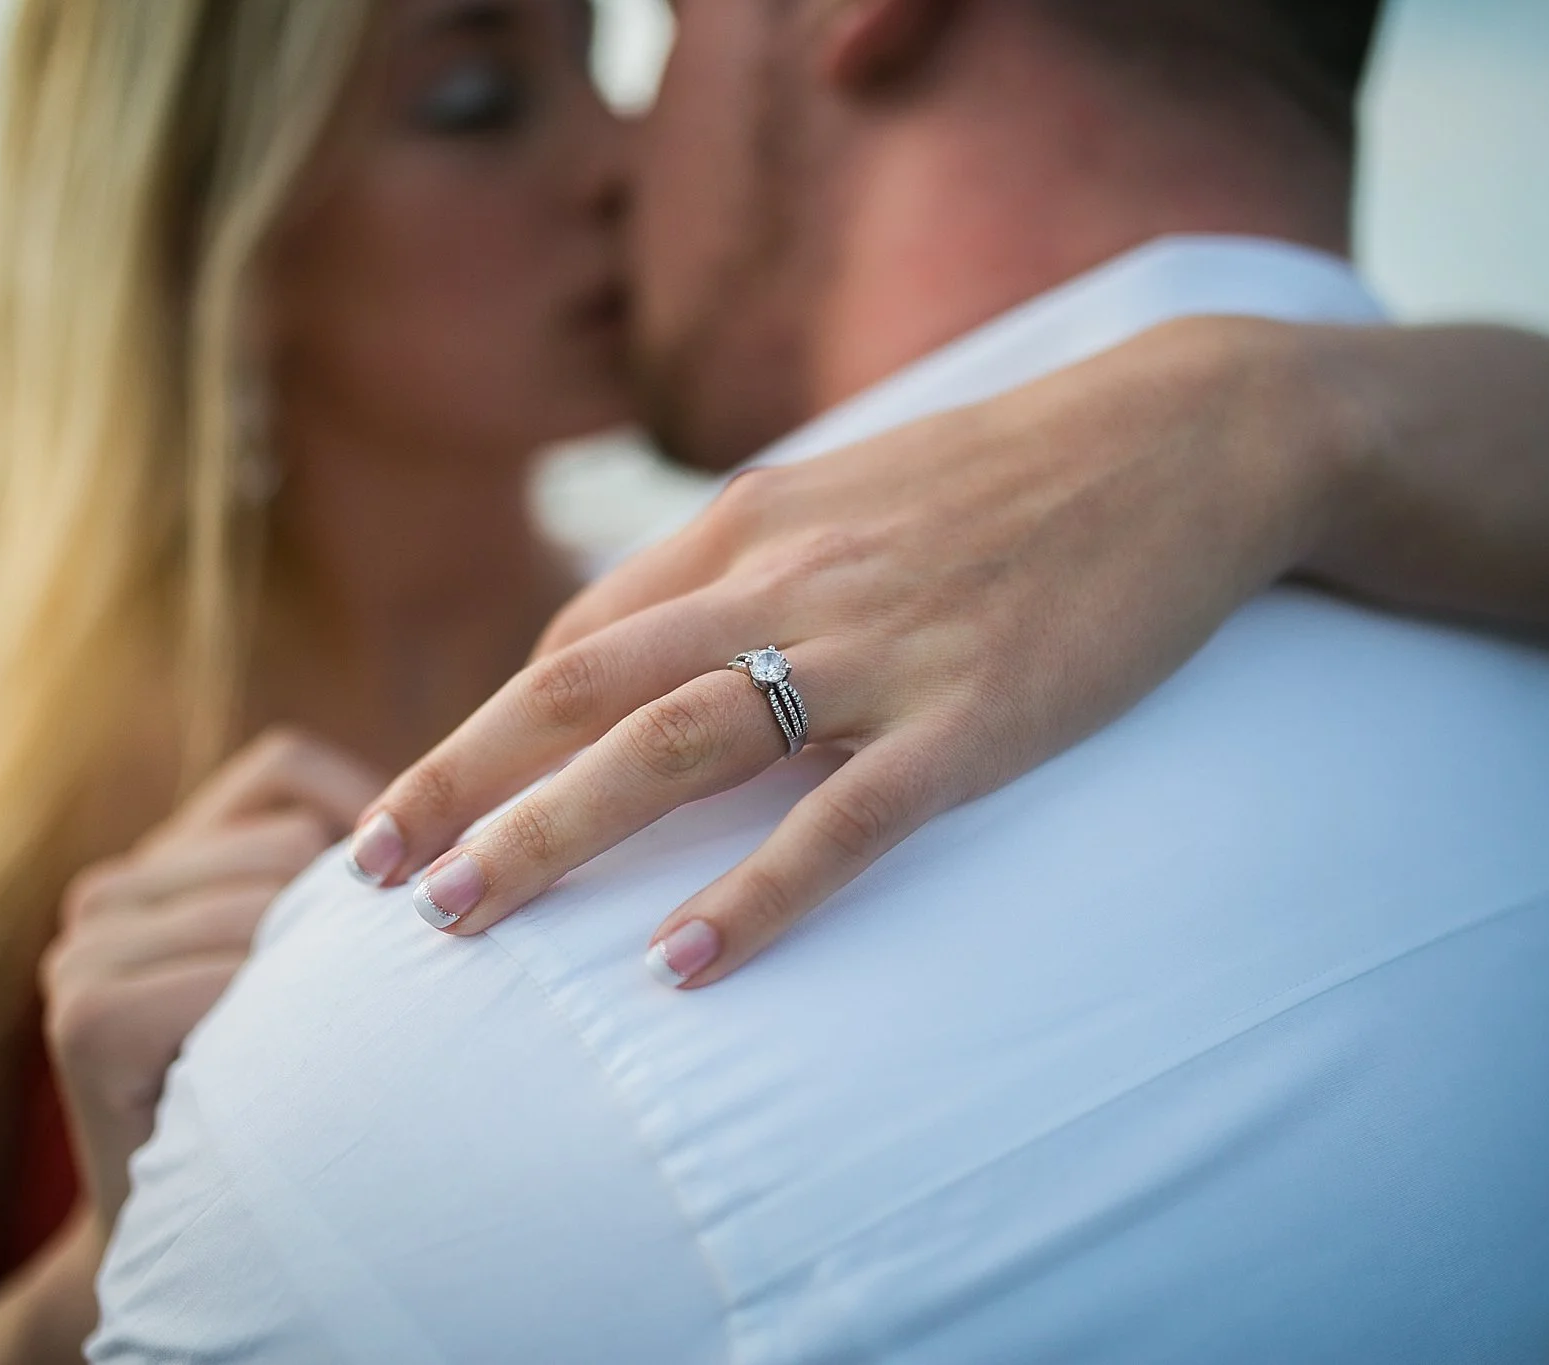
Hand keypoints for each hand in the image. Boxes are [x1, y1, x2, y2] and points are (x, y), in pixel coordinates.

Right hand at [42, 727, 383, 1226]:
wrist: (215, 1247)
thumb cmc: (306, 1088)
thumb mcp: (327, 956)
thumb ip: (352, 873)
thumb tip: (476, 807)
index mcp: (167, 854)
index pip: (283, 770)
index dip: (366, 826)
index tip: (396, 914)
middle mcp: (110, 887)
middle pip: (284, 842)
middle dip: (345, 920)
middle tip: (354, 1014)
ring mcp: (83, 948)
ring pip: (262, 902)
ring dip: (314, 980)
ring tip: (313, 1049)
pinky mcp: (84, 1016)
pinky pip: (225, 978)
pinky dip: (272, 1024)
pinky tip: (272, 1072)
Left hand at [344, 317, 1354, 985]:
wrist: (1179, 438)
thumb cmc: (1007, 476)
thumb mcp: (848, 491)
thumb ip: (743, 565)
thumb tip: (644, 650)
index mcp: (750, 523)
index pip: (576, 642)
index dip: (477, 735)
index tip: (402, 811)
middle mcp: (786, 577)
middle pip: (581, 687)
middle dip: (461, 781)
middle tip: (368, 878)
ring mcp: (876, 648)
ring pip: (674, 746)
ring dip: (552, 832)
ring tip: (463, 916)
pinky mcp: (971, 717)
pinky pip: (840, 819)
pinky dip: (753, 894)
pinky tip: (680, 965)